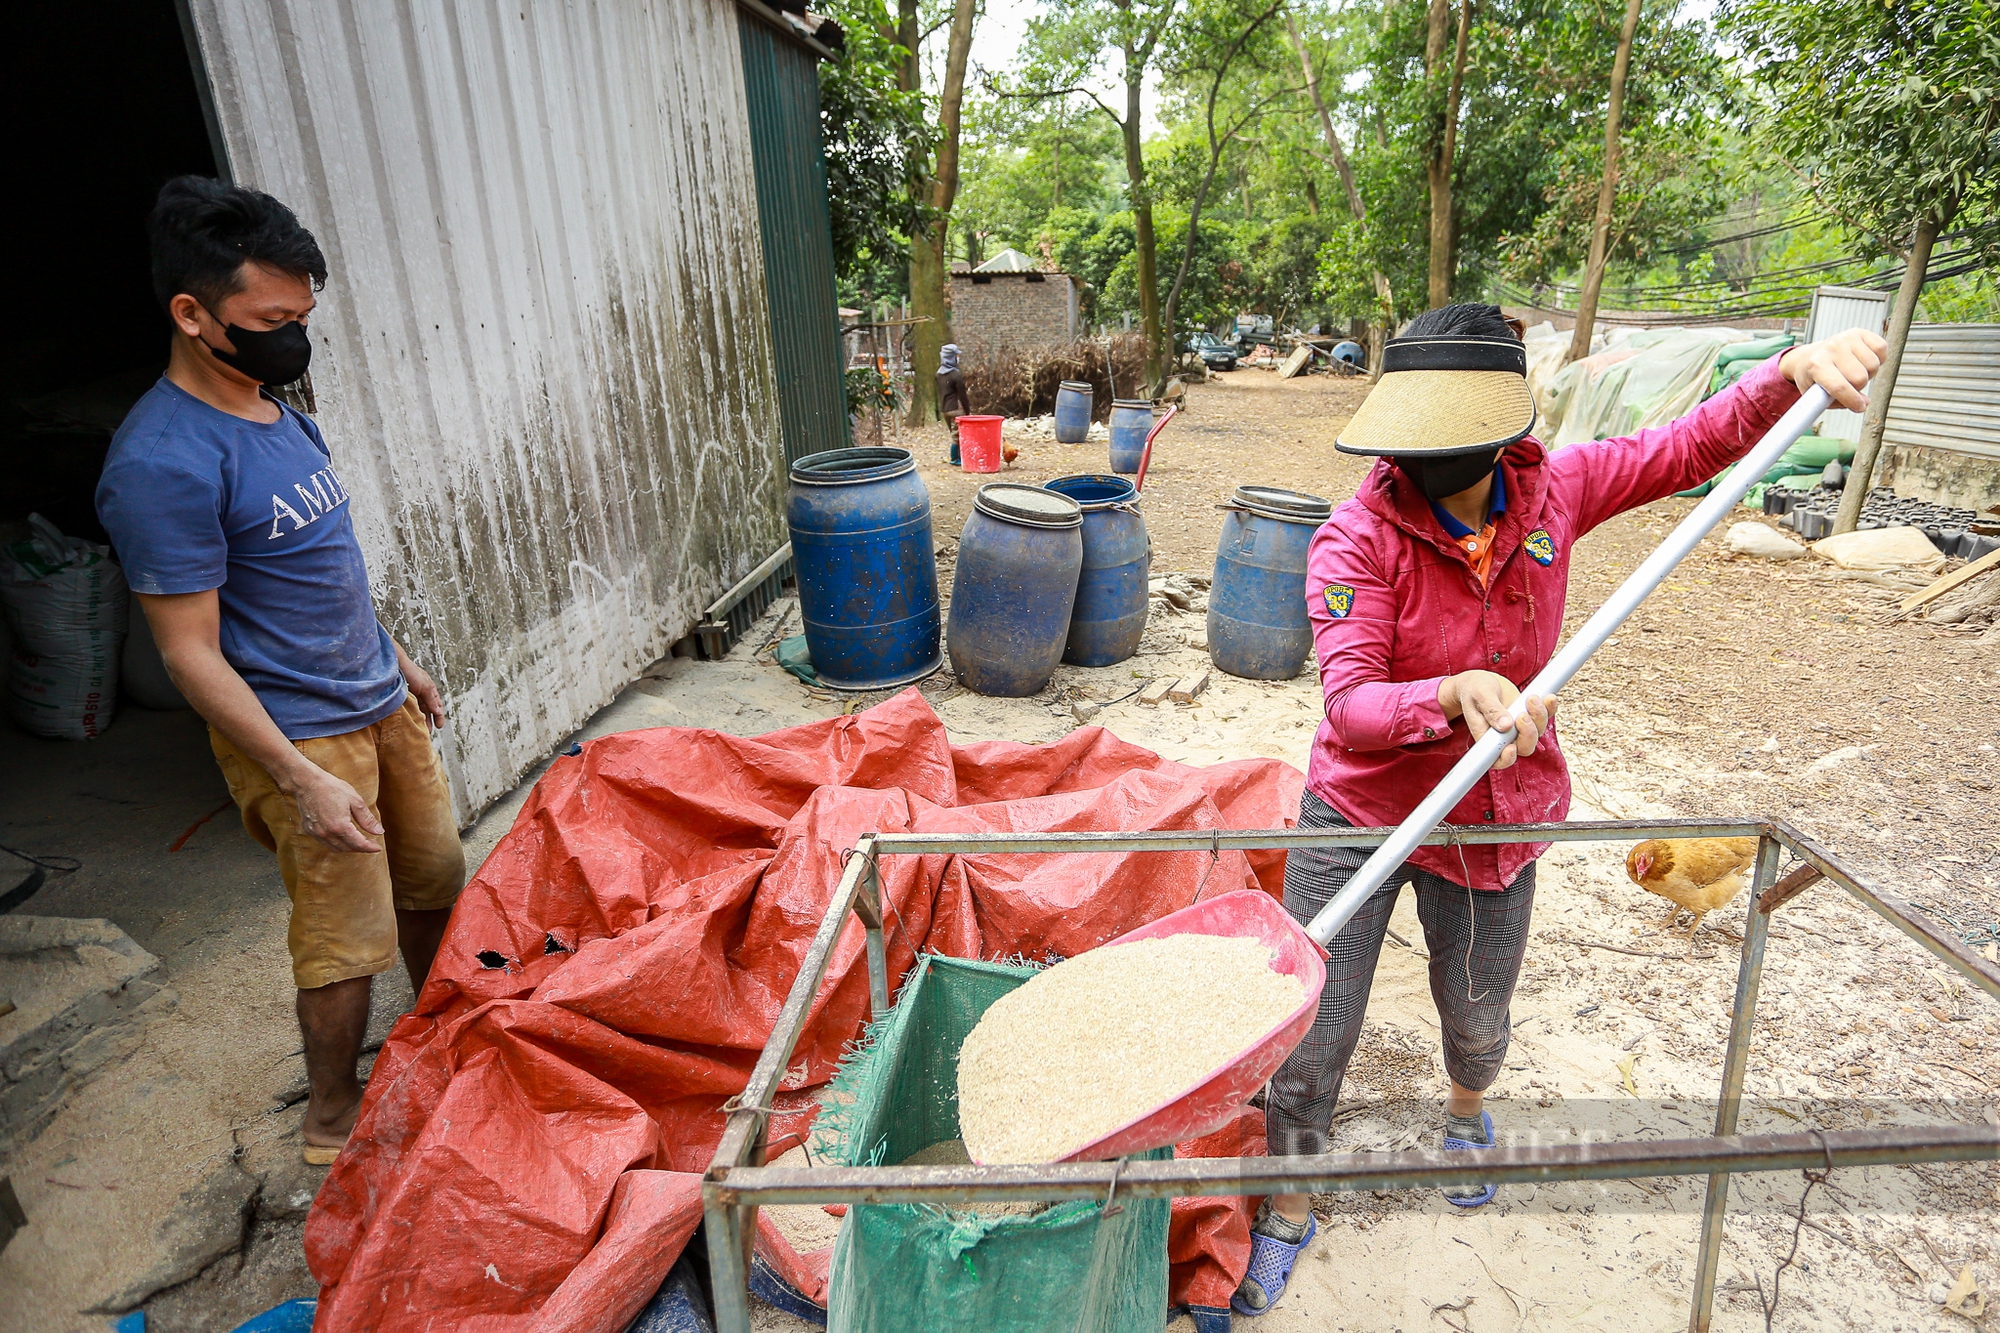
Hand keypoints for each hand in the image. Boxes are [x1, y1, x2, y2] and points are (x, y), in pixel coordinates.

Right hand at [289, 765, 384, 852]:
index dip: (370, 848)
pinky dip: (336, 843)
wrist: (307, 783)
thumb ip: (367, 819)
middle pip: (348, 848)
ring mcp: (316, 833)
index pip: (359, 844)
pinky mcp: (309, 830)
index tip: (378, 848)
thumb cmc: (332, 788)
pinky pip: (325, 843)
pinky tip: (342, 836)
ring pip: (336, 848)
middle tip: (370, 843)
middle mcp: (327, 833)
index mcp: (340, 826)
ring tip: (358, 841)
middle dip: (360, 848)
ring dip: (348, 847)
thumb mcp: (355, 801)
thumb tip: (379, 832)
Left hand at [400, 656, 446, 730]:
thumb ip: (432, 700)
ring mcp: (412, 694)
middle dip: (429, 720)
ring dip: (420, 718)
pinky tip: (410, 720)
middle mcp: (422, 692)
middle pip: (428, 709)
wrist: (394, 664)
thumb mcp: (425, 687)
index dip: (439, 716)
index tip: (439, 726)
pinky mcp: (403, 695)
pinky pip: (409, 707)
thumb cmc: (411, 672)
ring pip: (418, 709)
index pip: (437, 705)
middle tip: (429, 732)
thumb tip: (439, 712)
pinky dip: (411, 714)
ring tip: (420, 729)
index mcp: (430, 689)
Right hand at [1438, 670, 1556, 770]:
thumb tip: (1505, 726)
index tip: (1510, 748)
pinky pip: (1545, 717)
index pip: (1498, 760)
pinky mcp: (1530, 717)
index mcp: (1486, 739)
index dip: (1507, 758)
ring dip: (1539, 717)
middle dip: (1528, 734)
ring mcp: (1520, 728)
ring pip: (1537, 732)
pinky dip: (1549, 709)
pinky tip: (1549, 698)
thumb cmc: (1474, 691)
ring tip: (1531, 698)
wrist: (1482, 683)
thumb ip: (1491, 710)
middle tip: (1522, 715)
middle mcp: (1505, 738)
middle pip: (1524, 747)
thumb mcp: (1479, 696)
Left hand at [1778, 328, 1885, 413]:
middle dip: (1857, 387)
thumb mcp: (1815, 395)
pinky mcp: (1859, 332)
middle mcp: (1831, 348)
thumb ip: (1839, 403)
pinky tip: (1863, 361)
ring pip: (1873, 365)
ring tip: (1854, 372)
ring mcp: (1845, 338)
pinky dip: (1878, 358)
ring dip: (1868, 373)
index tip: (1859, 407)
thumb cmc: (1813, 376)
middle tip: (1848, 384)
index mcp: (1815, 365)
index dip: (1852, 400)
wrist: (1810, 356)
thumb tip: (1864, 403)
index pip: (1839, 386)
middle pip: (1859, 378)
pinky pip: (1881, 349)